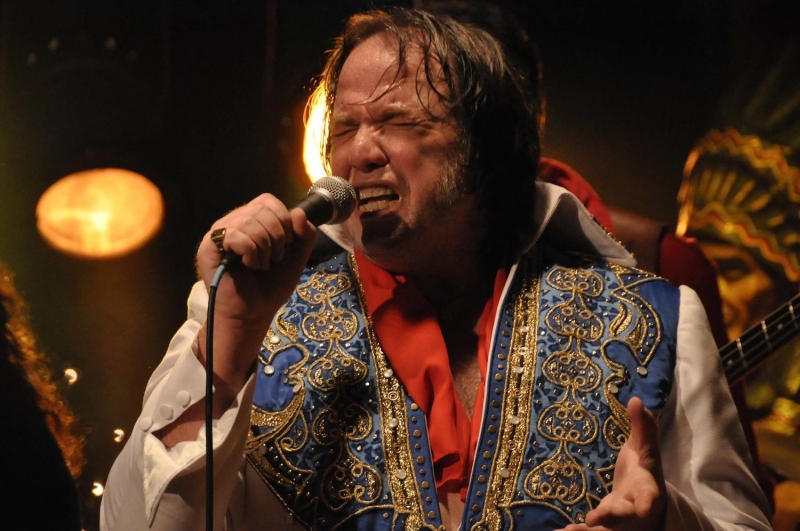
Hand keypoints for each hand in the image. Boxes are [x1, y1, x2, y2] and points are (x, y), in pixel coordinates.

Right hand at [198, 193, 316, 321]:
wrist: (253, 313)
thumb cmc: (270, 286)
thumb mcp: (296, 257)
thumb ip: (305, 234)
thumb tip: (299, 212)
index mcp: (251, 219)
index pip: (269, 201)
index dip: (284, 220)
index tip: (286, 245)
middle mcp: (233, 221)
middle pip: (262, 209)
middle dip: (277, 236)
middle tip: (274, 259)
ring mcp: (219, 233)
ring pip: (250, 221)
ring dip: (264, 248)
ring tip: (261, 265)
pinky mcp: (208, 247)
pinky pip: (236, 235)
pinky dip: (251, 253)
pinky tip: (249, 266)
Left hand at [557, 397, 666, 530]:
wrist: (646, 503)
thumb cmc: (643, 471)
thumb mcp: (645, 449)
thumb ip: (643, 427)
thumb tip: (635, 399)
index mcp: (646, 489)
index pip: (649, 495)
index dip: (647, 501)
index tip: (643, 507)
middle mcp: (633, 511)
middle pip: (624, 518)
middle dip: (611, 518)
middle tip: (594, 520)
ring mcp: (618, 523)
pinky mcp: (603, 527)